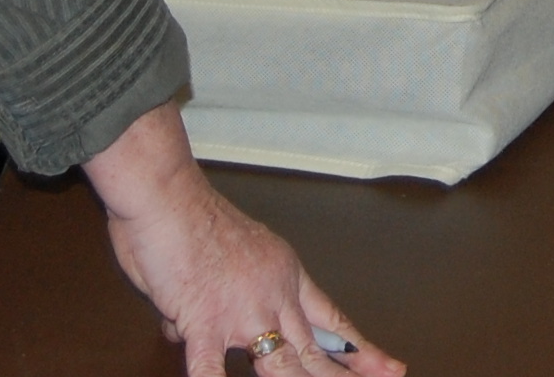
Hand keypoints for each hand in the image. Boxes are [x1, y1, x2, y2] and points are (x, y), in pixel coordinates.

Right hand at [85, 103, 401, 376]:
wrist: (166, 195)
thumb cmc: (188, 216)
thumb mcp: (228, 254)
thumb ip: (215, 297)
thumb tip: (188, 329)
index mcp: (283, 272)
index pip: (329, 317)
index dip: (357, 348)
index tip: (387, 365)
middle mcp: (272, 294)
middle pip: (315, 349)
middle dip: (344, 375)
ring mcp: (242, 312)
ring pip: (281, 365)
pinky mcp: (206, 322)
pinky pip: (211, 370)